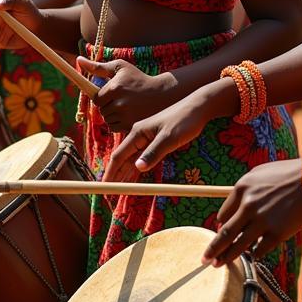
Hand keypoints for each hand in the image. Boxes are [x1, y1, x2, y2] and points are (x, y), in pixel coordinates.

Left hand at [76, 58, 175, 133]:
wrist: (162, 94)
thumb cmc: (138, 78)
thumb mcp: (120, 68)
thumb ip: (98, 66)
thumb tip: (78, 60)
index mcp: (114, 88)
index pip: (96, 98)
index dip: (103, 97)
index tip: (111, 94)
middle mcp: (119, 103)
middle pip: (101, 110)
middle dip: (108, 105)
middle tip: (121, 99)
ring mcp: (125, 116)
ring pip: (107, 120)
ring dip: (112, 115)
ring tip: (126, 107)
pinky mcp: (130, 126)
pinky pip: (114, 128)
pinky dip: (118, 123)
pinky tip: (128, 115)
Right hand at [105, 87, 221, 181]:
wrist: (197, 108)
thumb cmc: (184, 120)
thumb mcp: (169, 138)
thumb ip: (153, 152)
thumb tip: (138, 167)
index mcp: (138, 133)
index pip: (119, 156)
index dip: (111, 172)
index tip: (104, 186)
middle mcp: (139, 135)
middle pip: (122, 159)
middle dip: (114, 175)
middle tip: (108, 193)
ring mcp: (147, 138)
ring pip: (131, 159)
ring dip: (124, 174)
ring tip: (117, 189)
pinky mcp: (156, 141)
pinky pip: (142, 157)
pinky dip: (136, 169)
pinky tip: (132, 178)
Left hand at [201, 160, 301, 267]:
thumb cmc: (287, 174)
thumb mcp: (258, 174)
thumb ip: (244, 190)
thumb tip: (233, 209)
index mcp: (241, 189)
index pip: (223, 214)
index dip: (221, 225)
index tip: (219, 232)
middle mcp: (248, 206)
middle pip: (225, 233)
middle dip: (213, 248)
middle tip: (204, 259)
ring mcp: (262, 221)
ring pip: (238, 245)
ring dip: (226, 257)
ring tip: (217, 265)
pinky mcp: (277, 233)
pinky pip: (259, 250)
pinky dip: (253, 255)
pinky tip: (251, 258)